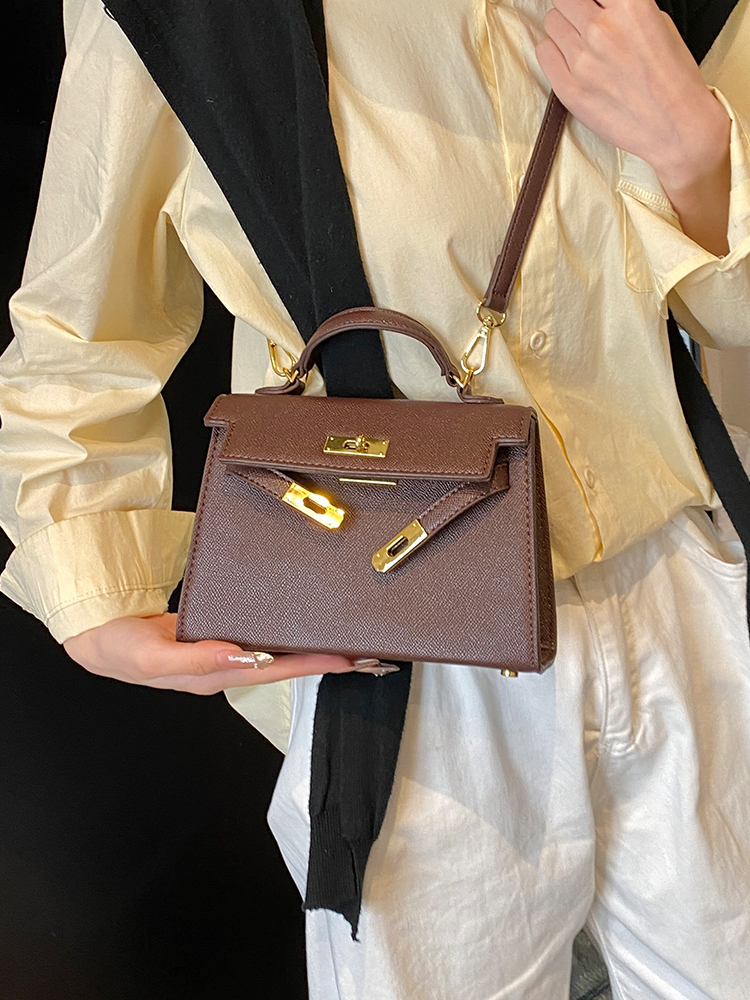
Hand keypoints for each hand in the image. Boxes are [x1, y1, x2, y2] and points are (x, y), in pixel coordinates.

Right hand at [63, 613, 390, 695]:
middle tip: (368, 656)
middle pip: (287, 665)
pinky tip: (304, 629)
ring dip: (314, 650)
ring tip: (350, 646)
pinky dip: (288, 635)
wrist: (99, 635)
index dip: (312, 664)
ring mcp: (224, 653)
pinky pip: (261, 637)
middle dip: (328, 662)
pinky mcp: (218, 635)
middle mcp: (227, 666)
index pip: (275, 669)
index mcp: (215, 674)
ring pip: (279, 652)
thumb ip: (195, 660)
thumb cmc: (122, 649)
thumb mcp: (153, 656)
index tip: (347, 659)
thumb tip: (239, 657)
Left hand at [536, 0, 731, 255]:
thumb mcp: (658, 22)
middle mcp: (601, 29)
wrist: (676, 127)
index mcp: (629, 5)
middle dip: (573, 6)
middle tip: (584, 20)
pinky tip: (571, 61)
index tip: (593, 8)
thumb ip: (624, 7)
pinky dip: (554, 51)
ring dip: (564, 28)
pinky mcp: (568, 88)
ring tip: (581, 43)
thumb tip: (599, 4)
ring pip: (551, 22)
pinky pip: (544, 52)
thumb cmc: (673, 76)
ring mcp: (581, 60)